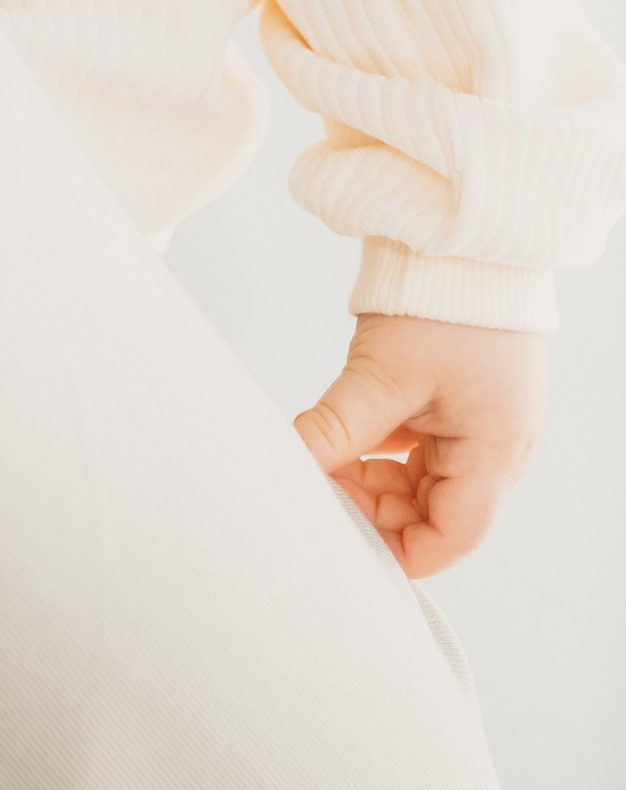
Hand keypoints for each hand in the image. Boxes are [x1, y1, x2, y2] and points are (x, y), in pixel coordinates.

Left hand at [294, 315, 545, 577]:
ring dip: (372, 479)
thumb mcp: (384, 373)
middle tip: (320, 481)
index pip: (451, 537)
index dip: (395, 546)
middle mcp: (496, 452)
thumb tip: (293, 466)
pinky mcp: (458, 407)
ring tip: (327, 457)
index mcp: (495, 455)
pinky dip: (379, 452)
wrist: (463, 243)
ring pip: (420, 483)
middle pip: (433, 513)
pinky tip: (342, 439)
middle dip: (375, 507)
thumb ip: (340, 429)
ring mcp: (477, 428)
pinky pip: (418, 451)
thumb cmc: (441, 305)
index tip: (339, 530)